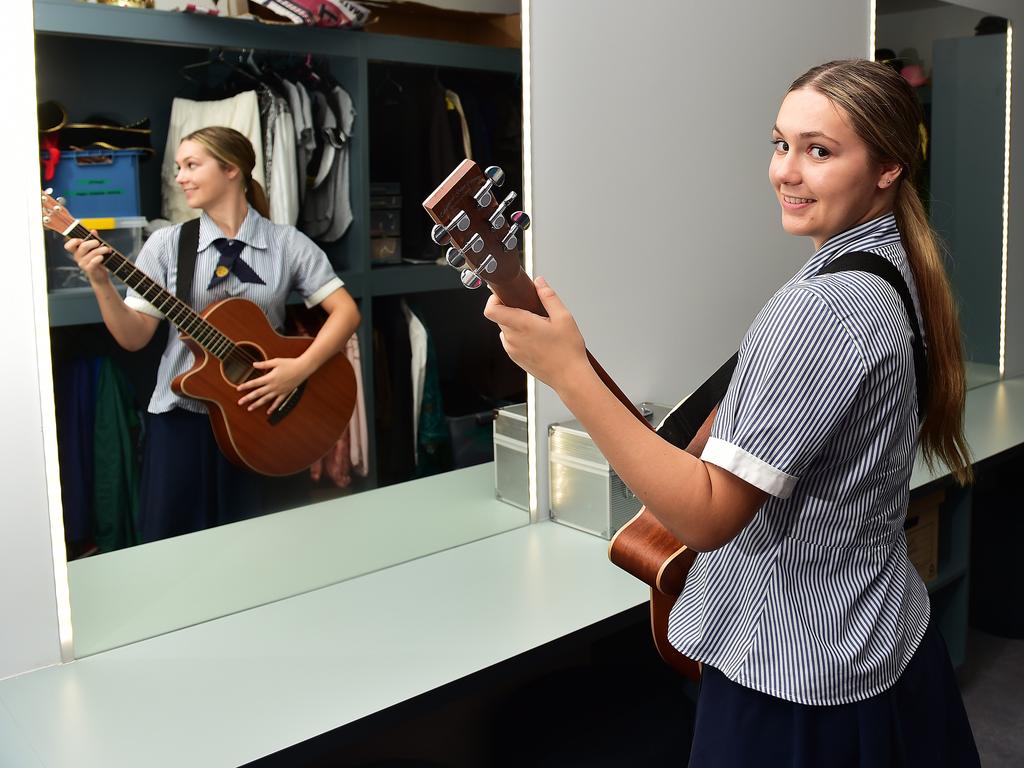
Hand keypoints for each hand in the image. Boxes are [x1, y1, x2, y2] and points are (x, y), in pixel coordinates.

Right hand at [65, 230, 111, 287]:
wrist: (100, 277)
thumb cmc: (97, 261)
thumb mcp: (95, 249)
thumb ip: (93, 239)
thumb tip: (93, 231)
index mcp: (76, 251)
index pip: (68, 246)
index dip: (73, 241)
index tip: (82, 239)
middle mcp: (77, 257)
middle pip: (83, 246)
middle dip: (94, 242)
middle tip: (99, 243)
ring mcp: (83, 264)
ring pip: (92, 253)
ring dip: (102, 249)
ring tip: (107, 249)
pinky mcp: (89, 269)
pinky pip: (94, 261)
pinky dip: (100, 257)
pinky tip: (103, 257)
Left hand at [237, 357, 310, 413]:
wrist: (303, 368)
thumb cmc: (290, 363)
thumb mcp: (276, 361)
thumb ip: (264, 364)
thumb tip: (254, 364)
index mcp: (270, 378)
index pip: (255, 383)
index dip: (246, 386)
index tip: (238, 388)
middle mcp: (273, 386)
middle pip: (258, 393)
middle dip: (248, 398)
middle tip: (240, 402)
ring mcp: (279, 391)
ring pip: (266, 400)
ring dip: (257, 404)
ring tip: (249, 409)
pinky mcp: (285, 393)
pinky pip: (277, 402)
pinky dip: (272, 408)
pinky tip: (268, 412)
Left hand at [483, 276, 588, 392]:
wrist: (570, 377)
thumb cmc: (568, 351)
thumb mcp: (563, 317)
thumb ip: (548, 296)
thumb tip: (539, 282)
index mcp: (521, 325)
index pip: (491, 310)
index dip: (493, 299)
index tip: (504, 295)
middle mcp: (512, 338)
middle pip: (501, 317)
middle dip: (513, 309)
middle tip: (532, 309)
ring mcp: (512, 350)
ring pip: (506, 329)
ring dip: (517, 324)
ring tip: (538, 326)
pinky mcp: (516, 358)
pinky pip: (511, 341)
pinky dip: (519, 336)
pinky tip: (537, 338)